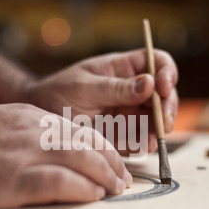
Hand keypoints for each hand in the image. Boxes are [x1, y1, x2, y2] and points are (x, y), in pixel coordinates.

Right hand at [0, 104, 131, 208]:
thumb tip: (56, 151)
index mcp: (30, 117)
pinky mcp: (13, 179)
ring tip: (116, 190)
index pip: (80, 129)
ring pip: (81, 158)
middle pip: (88, 142)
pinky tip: (93, 197)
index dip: (102, 147)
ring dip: (105, 176)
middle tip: (122, 179)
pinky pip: (60, 182)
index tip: (112, 162)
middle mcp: (33, 130)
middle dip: (112, 162)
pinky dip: (82, 190)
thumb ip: (28, 133)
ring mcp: (24, 153)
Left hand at [26, 49, 178, 151]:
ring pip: (155, 120)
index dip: (166, 73)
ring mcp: (129, 113)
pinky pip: (139, 139)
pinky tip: (143, 146)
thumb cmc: (59, 91)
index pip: (157, 62)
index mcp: (124, 69)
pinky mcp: (123, 134)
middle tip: (164, 122)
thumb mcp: (85, 87)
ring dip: (158, 130)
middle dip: (167, 108)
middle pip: (164, 95)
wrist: (40, 115)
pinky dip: (143, 143)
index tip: (164, 87)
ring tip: (153, 139)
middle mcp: (132, 90)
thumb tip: (150, 82)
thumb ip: (116, 88)